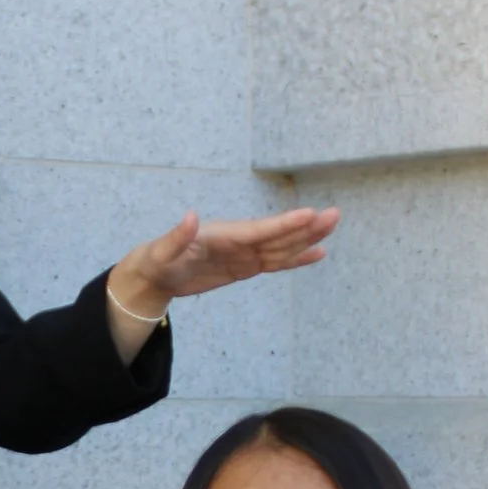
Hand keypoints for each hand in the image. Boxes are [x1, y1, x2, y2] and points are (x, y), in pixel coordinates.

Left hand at [104, 206, 339, 356]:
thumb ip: (176, 237)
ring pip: (282, 246)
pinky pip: (275, 262)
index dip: (284, 224)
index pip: (258, 230)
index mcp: (222, 235)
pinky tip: (317, 254)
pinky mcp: (244, 267)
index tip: (309, 214)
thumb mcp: (160, 252)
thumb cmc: (154, 261)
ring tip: (333, 226)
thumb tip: (190, 216)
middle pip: (278, 235)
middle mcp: (238, 240)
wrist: (153, 274)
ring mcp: (243, 253)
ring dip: (307, 238)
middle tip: (334, 215)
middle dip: (306, 227)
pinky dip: (296, 259)